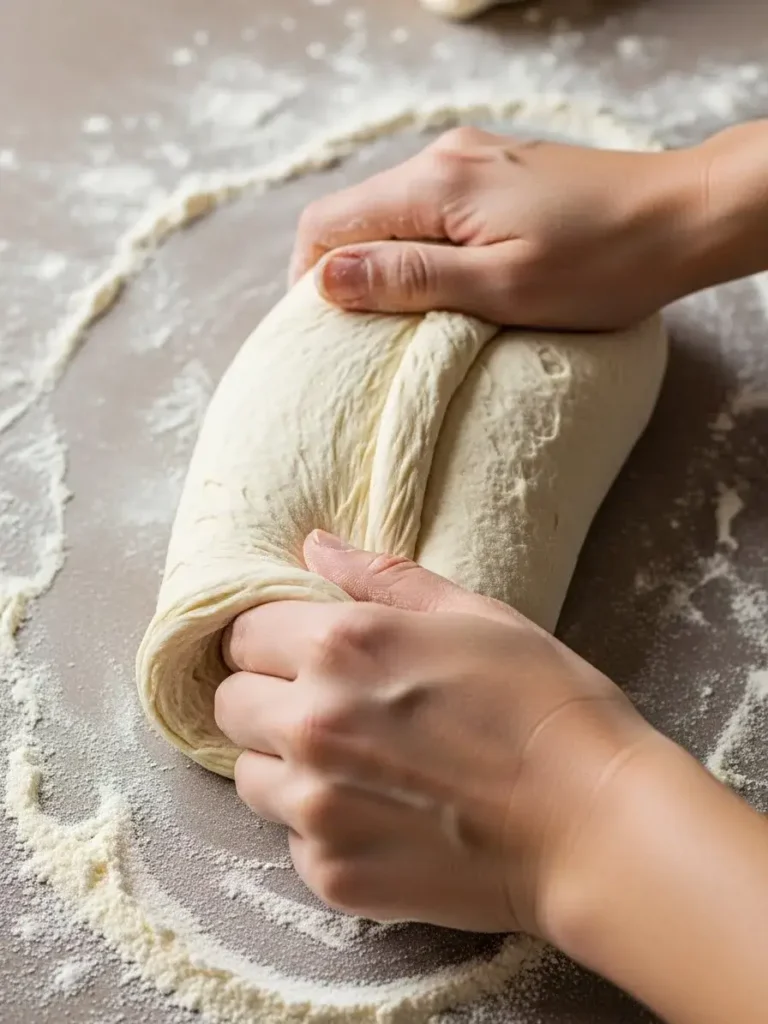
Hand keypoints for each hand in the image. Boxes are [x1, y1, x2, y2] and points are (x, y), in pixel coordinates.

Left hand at [215, 531, 653, 934]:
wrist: (595, 825)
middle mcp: (311, 723)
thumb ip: (383, 577)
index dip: (271, 640)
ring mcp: (316, 807)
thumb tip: (314, 546)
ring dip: (286, 766)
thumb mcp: (474, 615)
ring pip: (248, 776)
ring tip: (357, 767)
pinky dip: (323, 827)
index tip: (300, 653)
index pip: (242, 633)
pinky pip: (290, 840)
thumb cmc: (546, 705)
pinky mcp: (331, 875)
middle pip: (229, 704)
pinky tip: (385, 816)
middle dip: (266, 698)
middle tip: (327, 709)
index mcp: (340, 645)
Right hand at [290, 126, 701, 329]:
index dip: (309, 278)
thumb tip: (327, 280)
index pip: (327, 221)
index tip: (325, 331)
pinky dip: (423, 249)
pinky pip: (434, 209)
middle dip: (345, 274)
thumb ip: (410, 280)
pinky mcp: (501, 173)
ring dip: (386, 263)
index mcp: (436, 184)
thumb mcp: (501, 287)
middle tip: (363, 336)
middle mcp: (446, 157)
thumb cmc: (604, 262)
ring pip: (394, 213)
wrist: (685, 216)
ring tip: (407, 319)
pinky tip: (450, 285)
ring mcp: (475, 160)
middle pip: (356, 214)